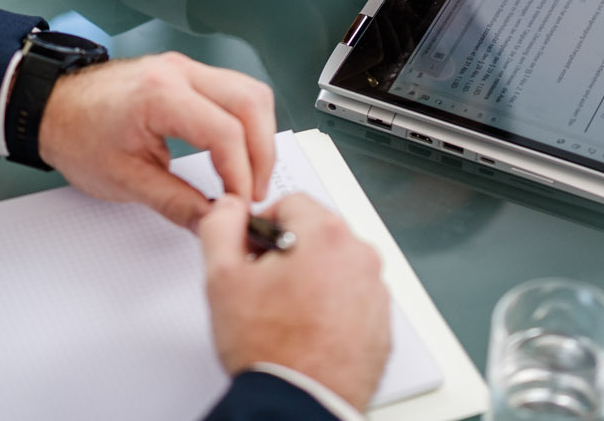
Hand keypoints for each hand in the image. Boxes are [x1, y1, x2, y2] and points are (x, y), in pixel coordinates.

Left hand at [37, 53, 276, 227]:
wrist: (52, 107)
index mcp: (159, 95)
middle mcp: (178, 72)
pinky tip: (236, 152)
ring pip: (249, 91)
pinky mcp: (186, 74)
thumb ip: (176, 203)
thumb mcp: (124, 180)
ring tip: (249, 175)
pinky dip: (245, 122)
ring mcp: (185, 68)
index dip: (241, 174)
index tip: (241, 204)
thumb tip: (215, 221)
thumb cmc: (76, 134)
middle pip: (250, 102)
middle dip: (262, 152)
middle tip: (255, 191)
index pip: (225, 132)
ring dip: (258, 134)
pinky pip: (233, 91)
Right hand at [201, 194, 390, 413]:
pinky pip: (354, 299)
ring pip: (337, 266)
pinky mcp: (382, 323)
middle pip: (318, 233)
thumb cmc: (269, 349)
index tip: (254, 250)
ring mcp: (376, 292)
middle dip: (291, 252)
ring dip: (314, 279)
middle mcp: (360, 258)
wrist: (299, 404)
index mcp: (327, 236)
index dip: (264, 225)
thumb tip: (229, 207)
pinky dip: (334, 307)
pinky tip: (308, 330)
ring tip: (287, 314)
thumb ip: (221, 226)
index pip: (292, 203)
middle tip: (266, 286)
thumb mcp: (222, 278)